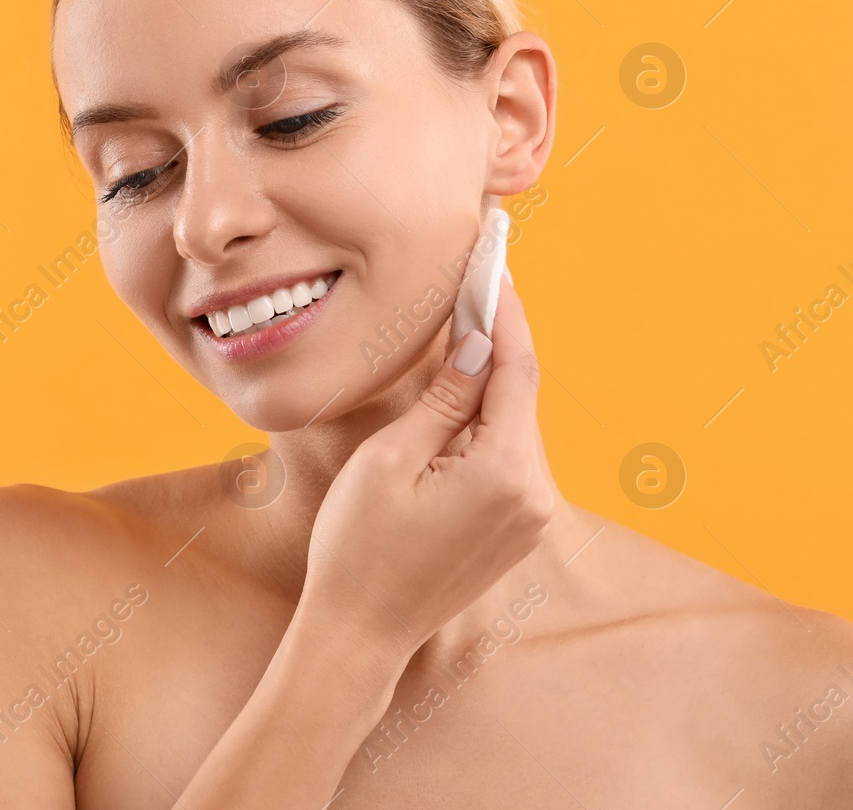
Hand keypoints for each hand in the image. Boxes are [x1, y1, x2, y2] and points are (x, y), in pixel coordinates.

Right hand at [306, 275, 553, 657]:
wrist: (361, 633)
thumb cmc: (358, 546)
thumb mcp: (391, 458)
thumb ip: (444, 398)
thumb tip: (478, 341)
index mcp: (505, 472)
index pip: (514, 368)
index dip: (505, 310)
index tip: (496, 261)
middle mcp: (534, 494)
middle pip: (519, 393)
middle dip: (499, 337)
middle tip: (478, 278)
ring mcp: (531, 515)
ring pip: (514, 423)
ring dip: (491, 378)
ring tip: (465, 324)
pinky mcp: (517, 528)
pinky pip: (508, 455)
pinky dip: (488, 419)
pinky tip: (461, 393)